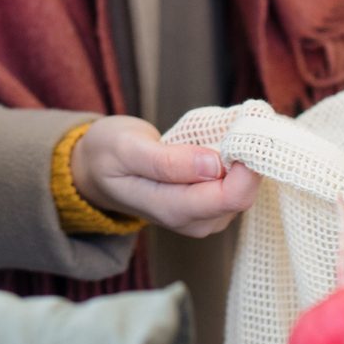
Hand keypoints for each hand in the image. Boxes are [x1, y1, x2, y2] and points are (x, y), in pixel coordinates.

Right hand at [71, 115, 257, 237]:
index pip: (230, 197)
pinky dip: (236, 163)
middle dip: (247, 159)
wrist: (95, 171)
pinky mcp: (209, 206)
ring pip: (243, 192)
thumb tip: (214, 166)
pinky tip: (222, 144)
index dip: (245, 165)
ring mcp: (203, 216)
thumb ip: (166, 162)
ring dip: (242, 160)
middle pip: (242, 196)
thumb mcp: (125, 149)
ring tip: (226, 131)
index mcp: (171, 209)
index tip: (245, 128)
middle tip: (239, 122)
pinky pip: (237, 186)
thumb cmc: (107, 154)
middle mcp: (193, 221)